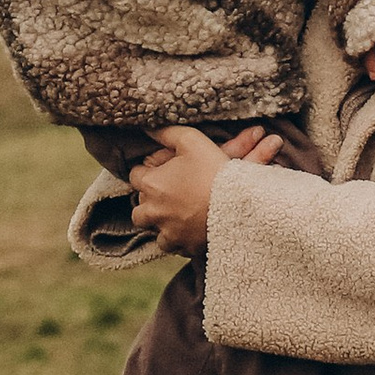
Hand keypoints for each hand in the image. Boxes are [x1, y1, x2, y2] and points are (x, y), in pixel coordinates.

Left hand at [130, 121, 282, 255]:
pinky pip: (172, 245)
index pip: (135, 176)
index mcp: (151, 184)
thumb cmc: (214, 171)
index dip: (149, 172)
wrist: (238, 205)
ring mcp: (167, 232)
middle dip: (150, 202)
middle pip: (139, 208)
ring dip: (161, 223)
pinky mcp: (183, 246)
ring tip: (177, 215)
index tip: (164, 172)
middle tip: (169, 195)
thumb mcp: (192, 141)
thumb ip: (166, 133)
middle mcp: (152, 211)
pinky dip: (178, 239)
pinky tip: (189, 230)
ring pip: (153, 230)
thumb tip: (148, 128)